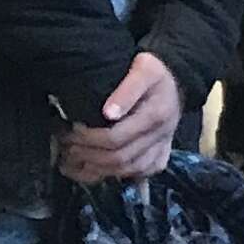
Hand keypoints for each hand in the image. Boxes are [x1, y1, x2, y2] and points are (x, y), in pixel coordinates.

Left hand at [58, 53, 181, 181]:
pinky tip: (95, 170)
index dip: (89, 138)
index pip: (116, 138)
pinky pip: (138, 174)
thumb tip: (108, 113)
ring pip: (127, 171)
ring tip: (73, 160)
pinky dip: (114, 175)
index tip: (71, 129)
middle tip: (66, 145)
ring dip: (96, 169)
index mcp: (156, 116)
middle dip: (87, 155)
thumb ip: (127, 89)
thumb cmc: (155, 72)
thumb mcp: (144, 68)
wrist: (177, 81)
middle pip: (119, 158)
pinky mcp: (160, 156)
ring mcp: (161, 149)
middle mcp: (160, 137)